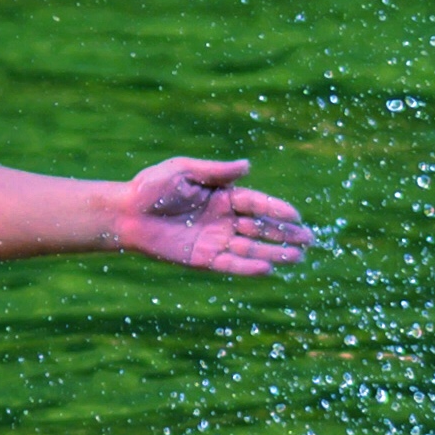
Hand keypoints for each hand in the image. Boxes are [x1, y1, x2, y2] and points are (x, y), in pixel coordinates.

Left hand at [113, 157, 316, 275]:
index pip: (256, 204)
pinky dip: (248, 267)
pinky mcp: (202, 259)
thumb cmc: (152, 188)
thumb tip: (246, 166)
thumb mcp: (184, 171)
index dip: (276, 210)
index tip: (296, 216)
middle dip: (285, 234)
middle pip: (260, 228)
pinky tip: (268, 269)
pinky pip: (230, 264)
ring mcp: (214, 240)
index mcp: (222, 196)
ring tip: (298, 257)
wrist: (125, 214)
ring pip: (251, 248)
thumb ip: (215, 172)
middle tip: (310, 240)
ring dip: (274, 253)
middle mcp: (223, 219)